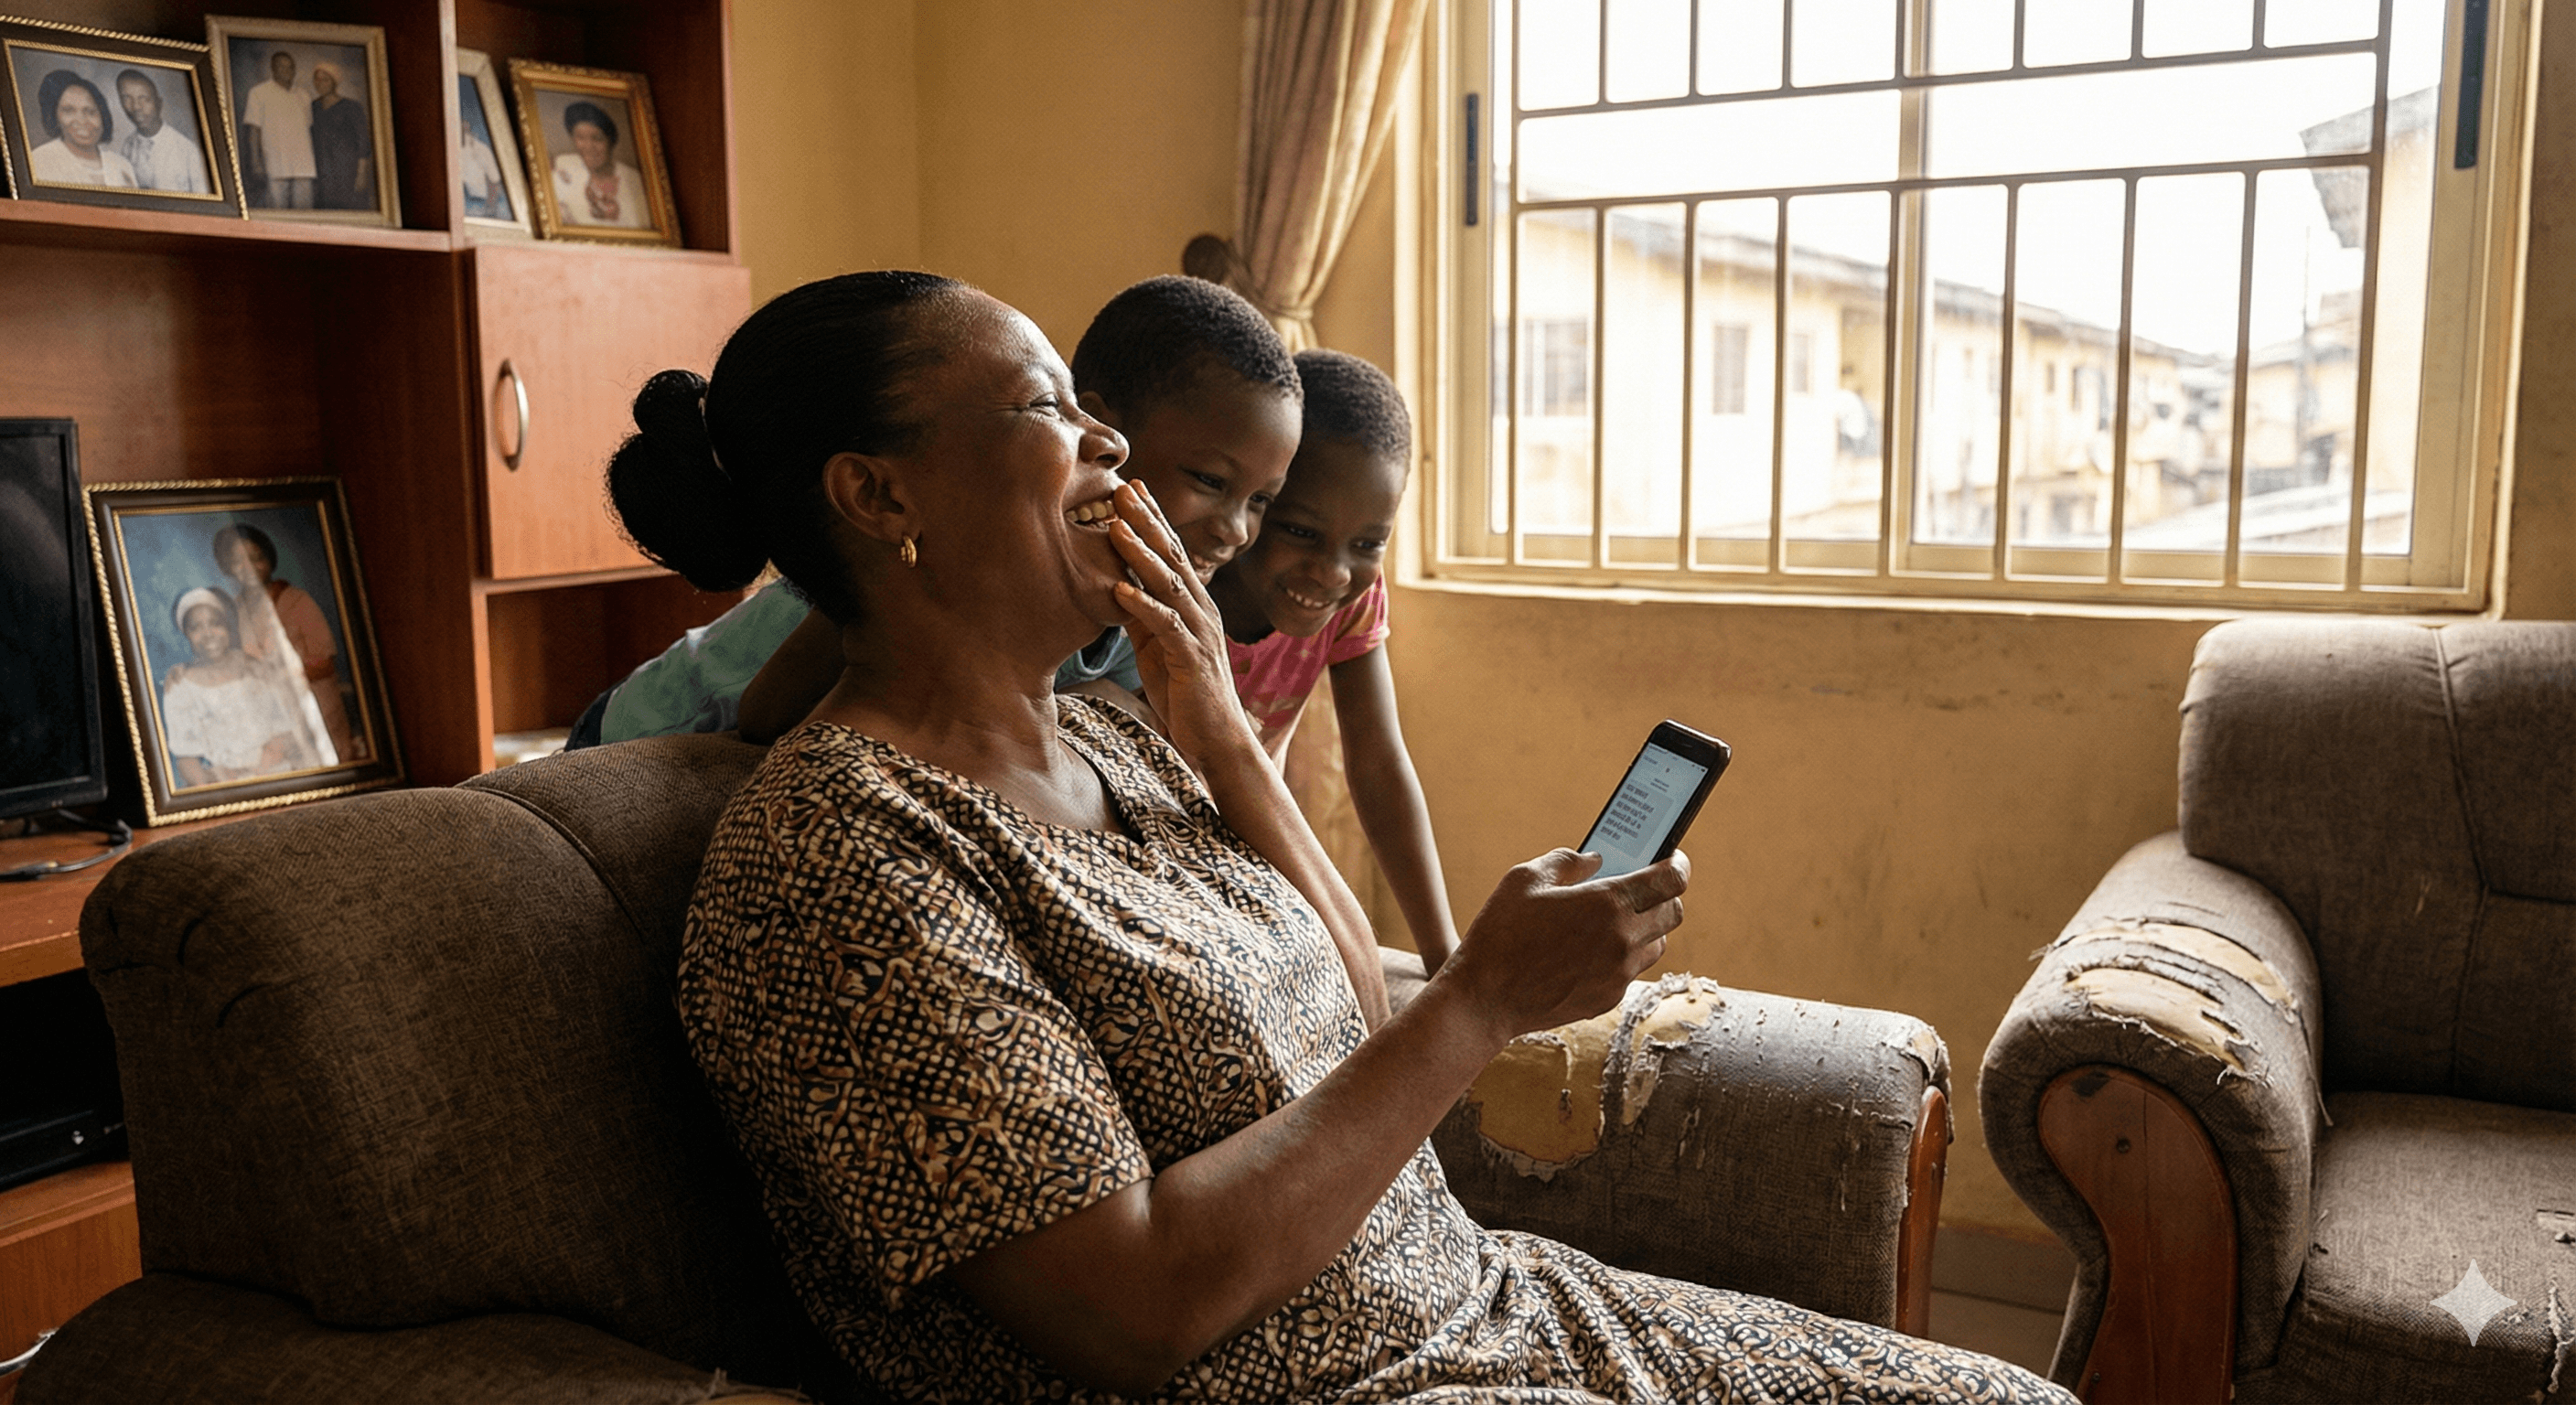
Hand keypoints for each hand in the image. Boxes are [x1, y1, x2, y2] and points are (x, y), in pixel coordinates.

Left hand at [1107, 480, 1257, 766]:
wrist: (1218, 741)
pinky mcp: (1192, 659)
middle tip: (1123, 489)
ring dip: (1141, 554)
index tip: (1132, 488)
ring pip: (1169, 584)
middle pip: (1173, 557)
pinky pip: (1166, 626)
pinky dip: (1142, 606)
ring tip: (1115, 527)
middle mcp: (1202, 611)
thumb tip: (1119, 587)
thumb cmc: (1188, 695)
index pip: (1172, 553)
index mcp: (1194, 605)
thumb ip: (1144, 617)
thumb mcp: (1158, 648)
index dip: (1153, 519)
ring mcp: (1199, 633)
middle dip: (1147, 521)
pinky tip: (1120, 590)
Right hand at [1433, 848, 1690, 1042]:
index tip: (1672, 859)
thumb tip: (1595, 859)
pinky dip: (1622, 956)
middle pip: (1674, 912)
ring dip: (1646, 928)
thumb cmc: (1501, 933)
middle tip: (1642, 888)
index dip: (1678, 865)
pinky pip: (1631, 971)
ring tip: (1614, 920)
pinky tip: (1591, 951)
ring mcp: (1619, 974)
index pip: (1671, 880)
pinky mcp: (1609, 998)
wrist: (1485, 999)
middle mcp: (1623, 940)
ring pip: (1657, 944)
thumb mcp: (1525, 879)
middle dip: (1664, 896)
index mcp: (1608, 903)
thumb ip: (1567, 861)